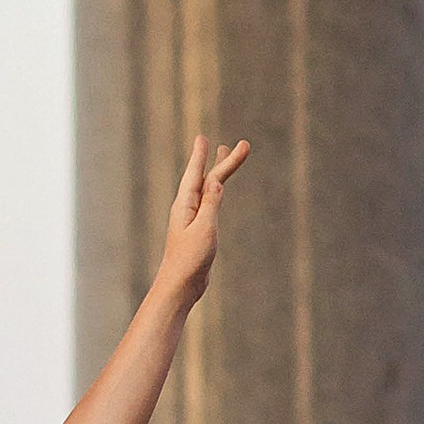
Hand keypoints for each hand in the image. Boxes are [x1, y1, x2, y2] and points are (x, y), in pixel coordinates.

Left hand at [159, 132, 251, 302]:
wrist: (180, 286)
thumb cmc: (190, 259)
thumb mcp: (204, 229)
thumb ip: (210, 203)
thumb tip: (215, 179)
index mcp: (185, 205)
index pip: (197, 174)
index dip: (202, 156)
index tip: (203, 137)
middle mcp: (187, 208)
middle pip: (208, 178)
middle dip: (225, 161)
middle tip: (243, 145)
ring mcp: (193, 219)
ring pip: (209, 188)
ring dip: (219, 171)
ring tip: (225, 155)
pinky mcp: (199, 230)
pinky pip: (210, 202)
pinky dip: (217, 190)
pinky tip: (217, 189)